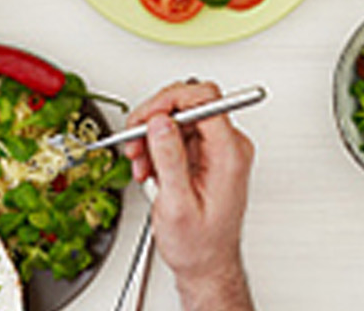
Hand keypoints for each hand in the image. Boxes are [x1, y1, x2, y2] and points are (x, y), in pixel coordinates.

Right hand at [123, 81, 255, 309]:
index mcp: (229, 154)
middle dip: (155, 120)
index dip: (170, 101)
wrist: (206, 264)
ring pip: (180, 118)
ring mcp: (218, 150)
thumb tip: (161, 122)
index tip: (146, 117)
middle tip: (134, 140)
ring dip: (152, 136)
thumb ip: (169, 159)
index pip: (205, 98)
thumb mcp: (177, 205)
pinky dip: (157, 148)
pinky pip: (178, 135)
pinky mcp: (206, 155)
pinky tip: (149, 168)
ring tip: (140, 162)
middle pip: (190, 103)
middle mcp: (228, 146)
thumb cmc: (198, 244)